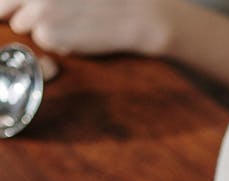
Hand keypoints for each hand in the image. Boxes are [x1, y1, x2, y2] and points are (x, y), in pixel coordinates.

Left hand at [0, 0, 172, 55]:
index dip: (8, 6)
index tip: (14, 11)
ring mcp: (37, 11)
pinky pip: (42, 43)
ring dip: (40, 28)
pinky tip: (76, 33)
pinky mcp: (48, 34)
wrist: (133, 12)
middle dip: (23, 14)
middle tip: (52, 15)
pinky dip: (56, 42)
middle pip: (7, 10)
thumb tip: (16, 8)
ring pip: (24, 27)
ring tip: (68, 21)